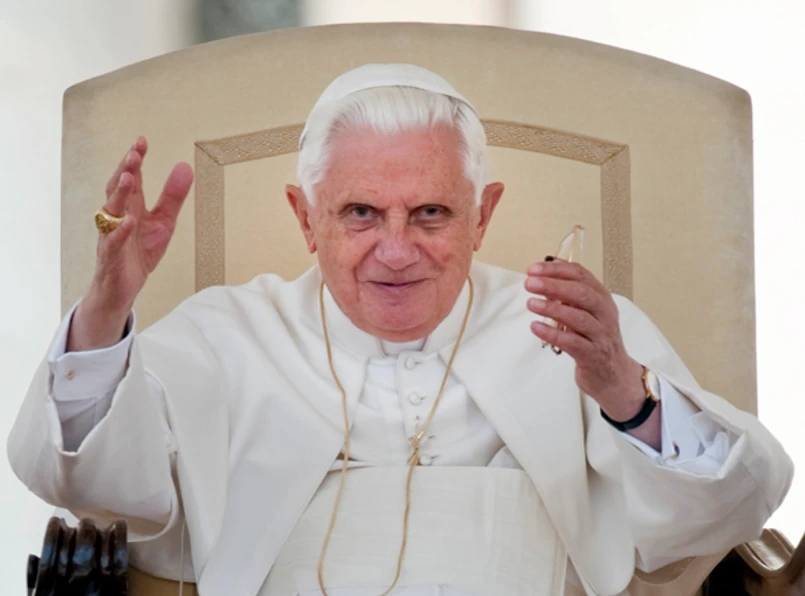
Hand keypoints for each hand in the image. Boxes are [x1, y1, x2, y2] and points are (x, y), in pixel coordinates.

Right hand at [67, 137, 193, 350]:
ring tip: (129, 177)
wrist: (123, 287)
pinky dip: (120, 231)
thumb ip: (173, 196)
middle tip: (133, 153)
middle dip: (125, 170)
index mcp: (131, 206)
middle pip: (118, 188)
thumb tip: (185, 167)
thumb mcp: (164, 222)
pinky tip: (129, 221)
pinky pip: (113, 241)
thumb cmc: (139, 252)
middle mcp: (118, 216)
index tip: (142, 140)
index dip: (135, 159)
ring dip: (119, 194)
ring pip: (111, 211)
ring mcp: (112, 235)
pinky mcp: (111, 256)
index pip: (132, 177)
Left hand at [524, 259, 644, 419]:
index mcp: (601, 298)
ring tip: (531, 303)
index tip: (533, 270)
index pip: (580, 275)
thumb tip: (540, 281)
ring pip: (579, 317)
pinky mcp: (593, 355)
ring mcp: (600, 335)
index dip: (556, 270)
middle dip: (553, 285)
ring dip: (552, 308)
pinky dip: (552, 334)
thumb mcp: (584, 313)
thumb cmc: (594, 340)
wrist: (613, 375)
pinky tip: (536, 327)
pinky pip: (572, 342)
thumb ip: (566, 298)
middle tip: (530, 283)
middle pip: (581, 293)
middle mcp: (604, 313)